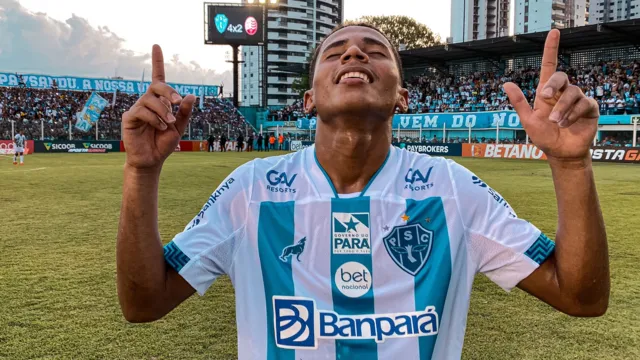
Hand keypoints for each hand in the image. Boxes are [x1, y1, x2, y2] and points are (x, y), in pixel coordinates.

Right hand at [122, 45, 195, 169]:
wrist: (152, 160)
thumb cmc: (164, 143)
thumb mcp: (179, 127)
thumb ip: (184, 112)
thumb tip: (191, 95)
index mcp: (160, 102)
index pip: (158, 78)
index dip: (157, 62)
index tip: (156, 46)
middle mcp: (147, 102)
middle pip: (157, 86)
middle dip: (169, 91)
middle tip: (177, 102)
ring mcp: (137, 109)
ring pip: (150, 99)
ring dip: (163, 111)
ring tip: (169, 123)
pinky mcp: (129, 118)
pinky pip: (142, 111)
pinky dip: (154, 118)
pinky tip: (160, 127)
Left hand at [503, 30, 599, 161]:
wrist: (560, 153)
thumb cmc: (544, 136)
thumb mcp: (528, 120)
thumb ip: (519, 102)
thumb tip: (506, 84)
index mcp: (546, 92)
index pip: (549, 66)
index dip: (551, 49)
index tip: (554, 32)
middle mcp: (562, 92)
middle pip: (561, 76)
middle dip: (553, 84)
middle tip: (544, 97)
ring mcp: (577, 99)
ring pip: (571, 92)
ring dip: (561, 108)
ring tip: (556, 122)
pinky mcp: (589, 108)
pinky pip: (583, 103)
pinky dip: (572, 114)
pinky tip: (566, 124)